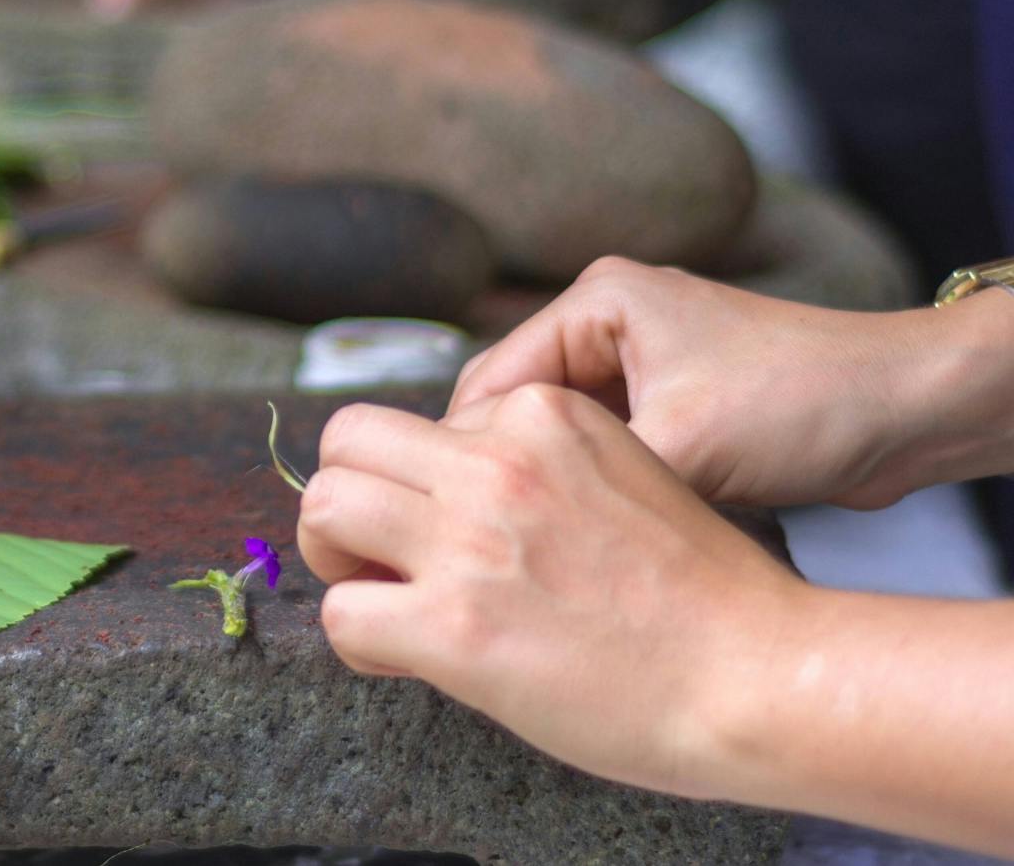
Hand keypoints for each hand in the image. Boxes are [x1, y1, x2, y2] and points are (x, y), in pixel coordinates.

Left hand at [298, 385, 803, 799]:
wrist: (765, 674)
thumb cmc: (709, 594)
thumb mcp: (625, 471)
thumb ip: (539, 466)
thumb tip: (456, 497)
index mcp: (543, 414)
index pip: (428, 421)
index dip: (419, 478)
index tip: (446, 530)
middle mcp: (498, 461)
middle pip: (348, 436)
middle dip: (347, 490)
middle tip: (373, 548)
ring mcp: (471, 538)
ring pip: (323, 504)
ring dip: (332, 551)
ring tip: (373, 592)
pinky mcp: (455, 624)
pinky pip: (342, 613)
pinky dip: (357, 638)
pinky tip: (401, 658)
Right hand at [450, 257, 1013, 509]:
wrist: (909, 410)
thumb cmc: (804, 403)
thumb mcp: (681, 445)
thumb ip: (581, 474)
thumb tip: (504, 519)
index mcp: (597, 300)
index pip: (490, 379)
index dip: (466, 452)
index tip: (450, 520)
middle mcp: (609, 320)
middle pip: (517, 408)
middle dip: (506, 470)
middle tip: (485, 539)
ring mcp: (641, 362)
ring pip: (557, 435)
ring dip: (552, 482)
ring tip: (529, 542)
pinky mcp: (670, 402)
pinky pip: (602, 449)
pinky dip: (594, 486)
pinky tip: (583, 532)